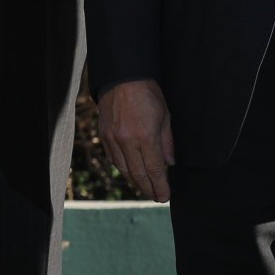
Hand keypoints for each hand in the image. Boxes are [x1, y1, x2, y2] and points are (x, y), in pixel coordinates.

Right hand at [100, 78, 175, 202]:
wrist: (123, 77)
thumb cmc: (148, 94)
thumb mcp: (165, 117)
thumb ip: (167, 143)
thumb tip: (169, 163)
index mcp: (145, 137)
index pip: (154, 170)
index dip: (160, 186)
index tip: (164, 196)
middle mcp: (127, 141)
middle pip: (138, 174)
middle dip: (148, 188)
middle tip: (156, 196)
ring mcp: (113, 139)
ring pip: (124, 169)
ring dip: (135, 181)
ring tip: (144, 188)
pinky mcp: (104, 135)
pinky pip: (113, 159)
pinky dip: (122, 168)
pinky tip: (129, 172)